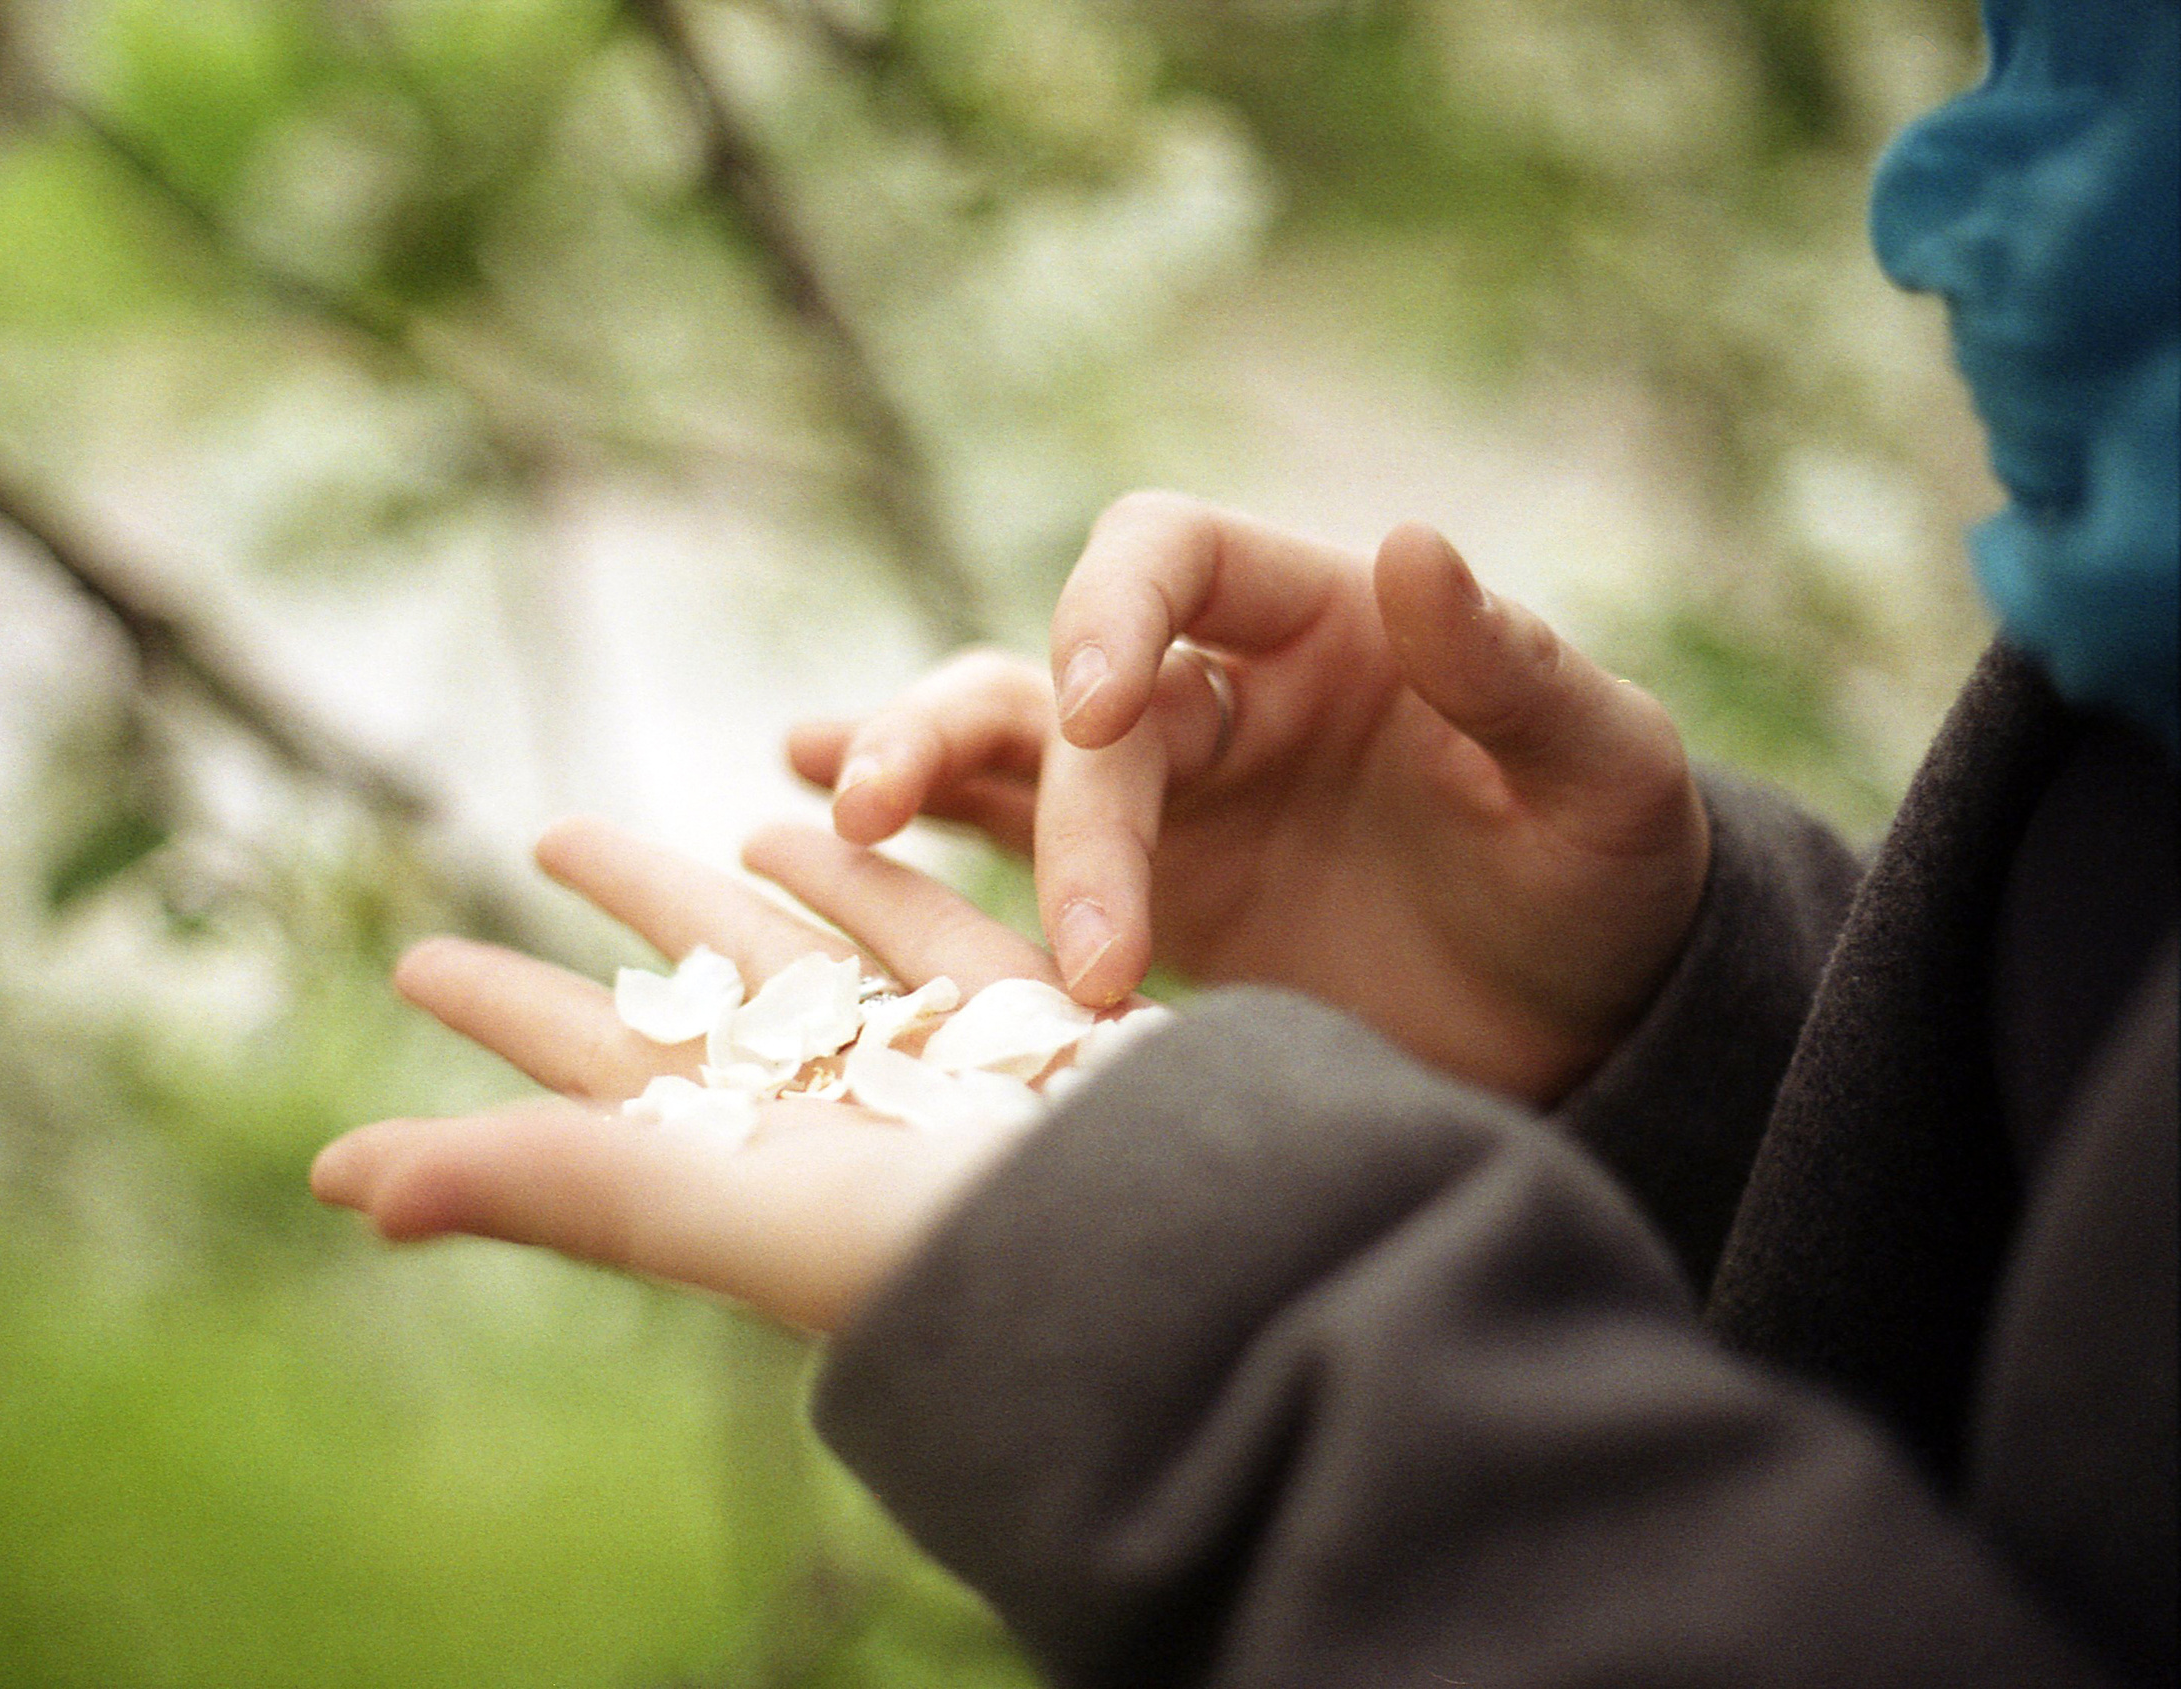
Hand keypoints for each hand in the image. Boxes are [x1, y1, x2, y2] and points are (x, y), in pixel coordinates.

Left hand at [311, 818, 1075, 1332]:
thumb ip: (545, 1183)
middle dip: (611, 920)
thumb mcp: (713, 1212)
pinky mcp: (1020, 1013)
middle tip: (535, 832)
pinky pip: (927, 927)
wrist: (1157, 1246)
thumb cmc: (924, 1247)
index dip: (500, 1010)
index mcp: (736, 1156)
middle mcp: (820, 1106)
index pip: (586, 1063)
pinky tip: (806, 825)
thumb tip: (346, 1182)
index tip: (415, 959)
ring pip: (802, 947)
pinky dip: (866, 878)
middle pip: (687, 991)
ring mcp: (921, 1057)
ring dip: (729, 886)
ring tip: (697, 830)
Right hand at [789, 493, 1707, 1104]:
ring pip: (997, 750)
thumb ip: (1513, 670)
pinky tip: (810, 832)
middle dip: (969, 746)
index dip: (1103, 611)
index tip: (1090, 713)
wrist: (1590, 1037)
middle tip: (889, 820)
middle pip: (1049, 676)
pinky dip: (914, 836)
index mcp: (1321, 621)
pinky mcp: (1141, 897)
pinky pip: (1004, 850)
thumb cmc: (1611, 884)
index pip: (1166, 557)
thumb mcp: (1603, 779)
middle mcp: (1222, 692)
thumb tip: (1410, 541)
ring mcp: (1171, 797)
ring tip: (831, 819)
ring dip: (908, 770)